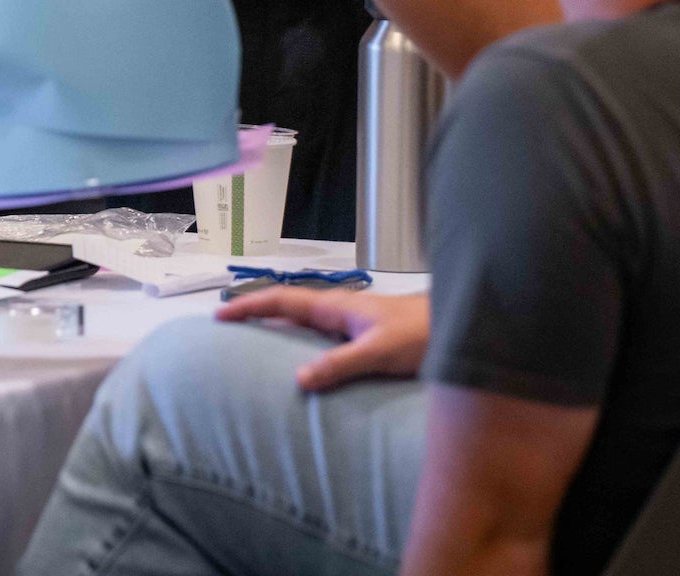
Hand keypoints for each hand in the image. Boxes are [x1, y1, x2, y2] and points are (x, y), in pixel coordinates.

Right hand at [217, 288, 429, 391]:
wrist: (460, 325)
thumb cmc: (423, 335)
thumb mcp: (380, 352)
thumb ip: (341, 364)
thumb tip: (298, 379)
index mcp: (336, 307)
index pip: (282, 301)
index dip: (249, 306)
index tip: (219, 315)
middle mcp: (339, 310)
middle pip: (288, 305)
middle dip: (255, 310)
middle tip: (226, 324)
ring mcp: (351, 321)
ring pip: (304, 317)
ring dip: (276, 322)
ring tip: (252, 336)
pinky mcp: (364, 334)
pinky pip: (320, 332)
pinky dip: (299, 336)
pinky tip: (301, 354)